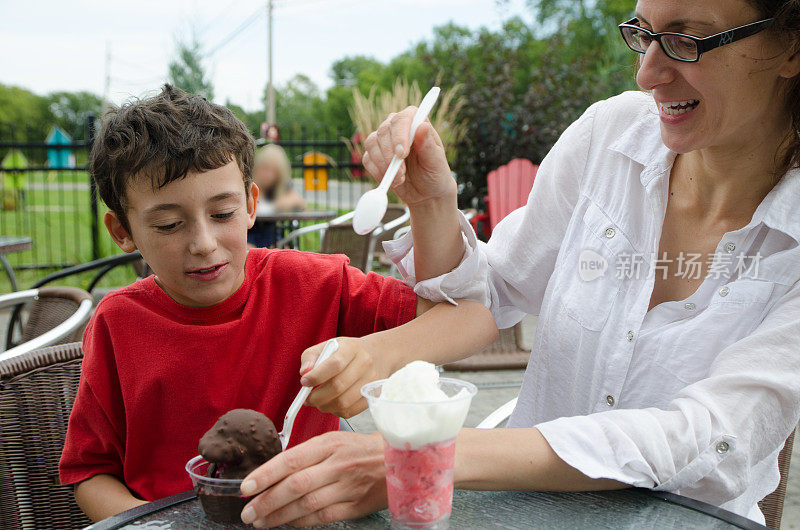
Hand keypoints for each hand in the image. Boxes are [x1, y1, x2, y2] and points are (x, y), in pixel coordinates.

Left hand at [240, 431, 386, 526]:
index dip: (266, 474)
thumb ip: (307, 454)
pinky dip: (302, 522)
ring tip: (261, 521)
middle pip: (296, 485)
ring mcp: (347, 487)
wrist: (400, 459)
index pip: (291, 460)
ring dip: (280, 516)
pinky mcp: (355, 506)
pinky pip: (323, 517)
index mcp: (329, 444)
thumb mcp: (335, 440)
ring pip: (307, 504)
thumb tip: (274, 471)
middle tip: (248, 512)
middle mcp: (337, 465)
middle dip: (267, 501)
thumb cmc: (362, 449)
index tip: (246, 486)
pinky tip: (287, 523)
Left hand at [299, 337, 389, 417]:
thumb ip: (311, 357)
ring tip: (318, 401)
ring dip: (325, 406)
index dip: (316, 376)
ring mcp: (371, 382)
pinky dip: (335, 411)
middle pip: (338, 387)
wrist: (378, 355)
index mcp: (351, 349)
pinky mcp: (372, 396)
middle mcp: (365, 364)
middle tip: (308, 398)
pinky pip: (350, 411)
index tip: (304, 382)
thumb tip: (304, 373)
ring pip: (343, 403)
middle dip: (317, 396)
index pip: (334, 364)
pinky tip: (331, 403)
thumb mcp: (328, 346)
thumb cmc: (348, 352)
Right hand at [362, 107, 455, 206]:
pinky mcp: (374, 155)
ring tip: (400, 179)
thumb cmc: (434, 174)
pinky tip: (392, 180)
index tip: (402, 154)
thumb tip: (423, 126)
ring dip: (384, 164)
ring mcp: (384, 140)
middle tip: (402, 173)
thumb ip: (428, 145)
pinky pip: (367, 159)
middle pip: (384, 130)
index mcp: (416, 123)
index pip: (403, 118)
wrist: (425, 193)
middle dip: (390, 155)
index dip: (400, 134)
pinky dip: (378, 172)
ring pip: (372, 143)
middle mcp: (398, 127)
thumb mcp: (435, 162)